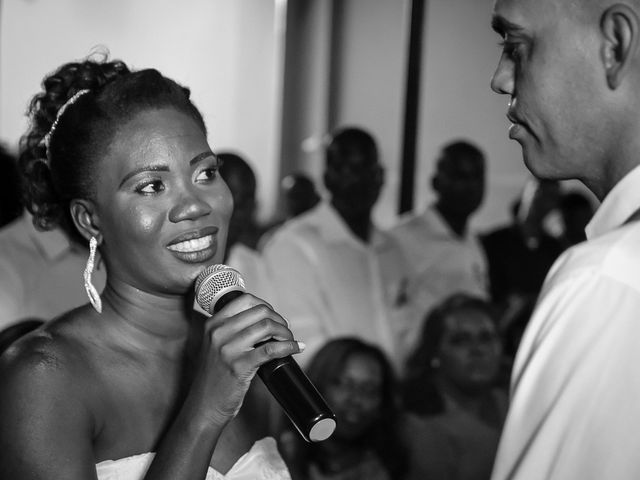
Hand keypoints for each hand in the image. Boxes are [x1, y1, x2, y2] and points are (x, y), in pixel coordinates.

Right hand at [193, 293, 301, 425]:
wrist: (204, 405)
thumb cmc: (216, 375)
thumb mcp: (217, 345)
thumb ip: (234, 329)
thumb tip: (268, 318)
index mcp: (213, 323)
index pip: (245, 299)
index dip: (266, 306)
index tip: (274, 318)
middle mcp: (218, 332)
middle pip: (260, 311)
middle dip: (279, 319)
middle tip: (285, 331)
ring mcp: (228, 349)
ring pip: (268, 326)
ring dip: (286, 332)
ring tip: (289, 341)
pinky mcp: (239, 366)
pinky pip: (271, 349)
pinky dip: (289, 346)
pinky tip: (296, 348)